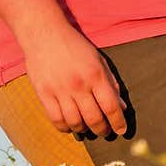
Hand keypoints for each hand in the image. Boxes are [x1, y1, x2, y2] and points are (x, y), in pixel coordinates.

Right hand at [25, 23, 127, 137]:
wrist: (45, 33)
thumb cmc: (75, 46)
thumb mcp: (98, 60)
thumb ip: (111, 83)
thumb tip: (122, 107)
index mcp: (95, 75)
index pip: (111, 106)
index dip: (118, 122)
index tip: (121, 130)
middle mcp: (78, 85)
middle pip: (94, 119)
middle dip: (102, 130)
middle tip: (104, 132)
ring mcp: (60, 90)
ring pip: (75, 122)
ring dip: (84, 130)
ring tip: (87, 129)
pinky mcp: (44, 94)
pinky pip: (56, 119)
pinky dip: (65, 128)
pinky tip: (70, 126)